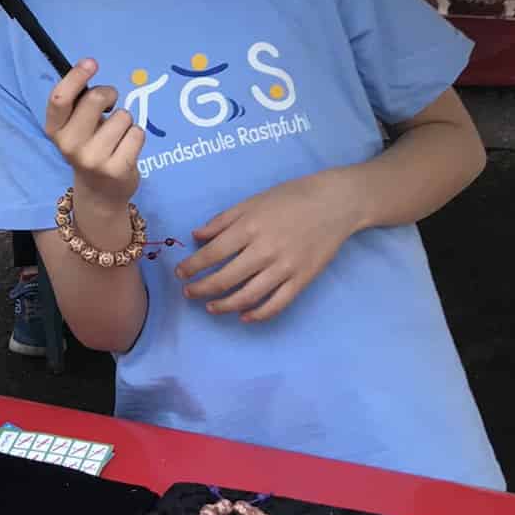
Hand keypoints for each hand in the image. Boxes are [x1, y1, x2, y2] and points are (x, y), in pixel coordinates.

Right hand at [44, 58, 142, 209]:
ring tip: (117, 137)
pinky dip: (136, 136)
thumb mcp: (75, 128)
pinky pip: (137, 133)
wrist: (100, 193)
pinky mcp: (116, 169)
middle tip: (111, 104)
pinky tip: (126, 149)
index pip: (60, 98)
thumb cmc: (89, 148)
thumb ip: (78, 103)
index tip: (91, 63)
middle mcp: (69, 145)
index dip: (76, 76)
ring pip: (123, 116)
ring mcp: (92, 159)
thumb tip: (87, 66)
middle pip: (95, 99)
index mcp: (55, 130)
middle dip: (109, 94)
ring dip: (125, 121)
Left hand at [177, 170, 358, 323]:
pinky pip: (277, 303)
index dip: (193, 266)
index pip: (212, 254)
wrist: (334, 204)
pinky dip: (259, 314)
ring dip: (225, 305)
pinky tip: (244, 316)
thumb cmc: (290, 198)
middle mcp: (265, 250)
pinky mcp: (302, 279)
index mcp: (249, 227)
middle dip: (202, 289)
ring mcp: (285, 267)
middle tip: (189, 293)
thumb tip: (196, 236)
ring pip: (248, 296)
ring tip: (210, 307)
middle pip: (226, 279)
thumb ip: (222, 220)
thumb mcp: (251, 201)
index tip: (180, 274)